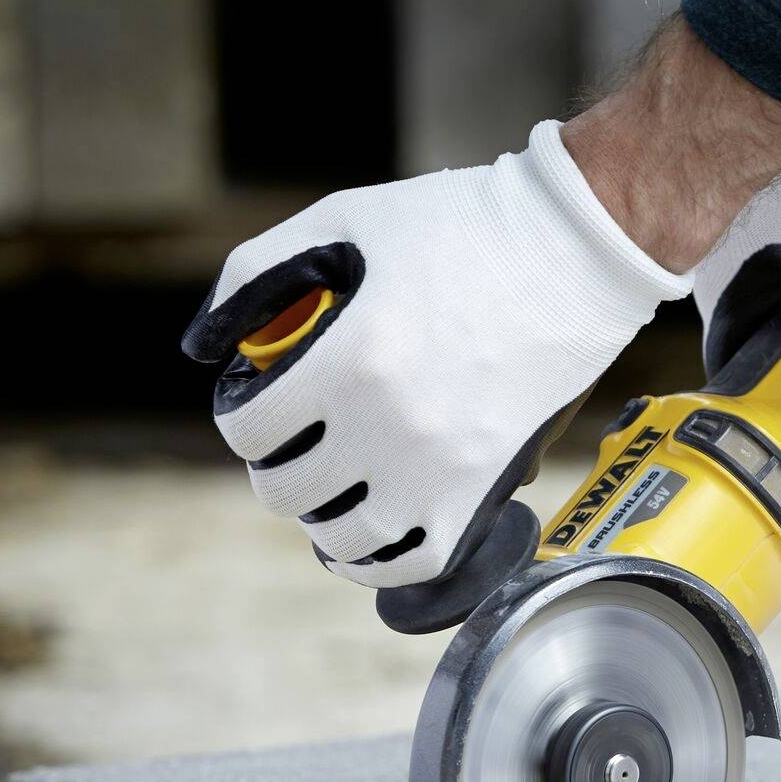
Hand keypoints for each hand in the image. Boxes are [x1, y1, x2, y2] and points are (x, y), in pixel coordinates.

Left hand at [183, 121, 687, 627]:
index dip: (241, 420)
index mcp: (349, 359)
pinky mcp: (483, 490)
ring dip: (320, 521)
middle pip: (289, 491)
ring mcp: (440, 468)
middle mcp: (390, 425)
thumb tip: (207, 344)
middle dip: (276, 468)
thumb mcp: (342, 219)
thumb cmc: (460, 227)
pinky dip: (379, 562)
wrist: (573, 254)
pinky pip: (416, 560)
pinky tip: (366, 540)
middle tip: (291, 447)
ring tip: (326, 496)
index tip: (256, 409)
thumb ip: (256, 272)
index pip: (252, 430)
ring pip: (345, 539)